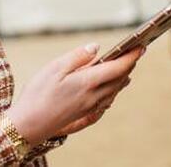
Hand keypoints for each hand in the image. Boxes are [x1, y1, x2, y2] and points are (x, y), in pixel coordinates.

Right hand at [6, 43, 144, 145]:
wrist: (29, 124)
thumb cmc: (39, 93)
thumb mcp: (54, 67)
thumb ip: (77, 56)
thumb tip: (96, 47)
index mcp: (88, 82)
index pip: (118, 67)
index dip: (131, 56)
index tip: (141, 46)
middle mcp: (94, 96)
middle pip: (120, 79)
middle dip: (130, 64)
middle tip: (136, 52)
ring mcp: (91, 106)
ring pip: (115, 90)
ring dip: (123, 76)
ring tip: (127, 65)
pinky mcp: (85, 113)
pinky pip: (107, 99)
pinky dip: (114, 88)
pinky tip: (111, 85)